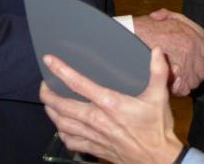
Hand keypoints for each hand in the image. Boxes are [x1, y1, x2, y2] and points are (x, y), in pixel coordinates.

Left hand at [40, 48, 183, 163]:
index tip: (49, 60)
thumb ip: (158, 72)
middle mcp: (97, 120)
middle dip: (48, 94)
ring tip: (48, 102)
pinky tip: (61, 127)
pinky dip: (62, 133)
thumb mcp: (160, 96)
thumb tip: (157, 51)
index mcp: (110, 103)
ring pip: (62, 124)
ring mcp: (94, 136)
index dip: (61, 70)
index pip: (78, 84)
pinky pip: (71, 142)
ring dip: (51, 112)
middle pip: (62, 106)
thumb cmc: (157, 128)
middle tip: (44, 84)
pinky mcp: (95, 149)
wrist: (158, 159)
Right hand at [134, 10, 203, 95]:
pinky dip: (178, 88)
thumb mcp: (171, 17)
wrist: (134, 34)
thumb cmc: (150, 26)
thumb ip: (186, 24)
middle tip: (189, 73)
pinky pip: (182, 89)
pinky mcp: (172, 77)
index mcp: (194, 39)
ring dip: (188, 81)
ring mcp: (183, 66)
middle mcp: (192, 53)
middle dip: (198, 74)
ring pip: (194, 82)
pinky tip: (173, 83)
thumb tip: (197, 36)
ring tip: (179, 77)